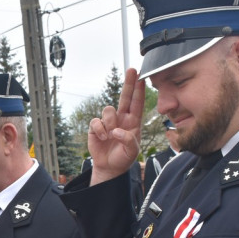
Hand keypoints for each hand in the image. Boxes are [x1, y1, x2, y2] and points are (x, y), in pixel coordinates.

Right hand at [87, 68, 144, 184]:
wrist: (109, 167)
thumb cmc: (123, 158)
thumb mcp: (132, 151)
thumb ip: (128, 140)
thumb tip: (116, 130)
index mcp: (133, 122)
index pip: (137, 103)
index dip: (139, 91)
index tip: (142, 78)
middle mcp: (121, 118)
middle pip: (125, 97)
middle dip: (128, 83)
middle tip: (132, 70)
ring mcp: (108, 122)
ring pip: (108, 110)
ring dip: (110, 123)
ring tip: (110, 136)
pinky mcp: (96, 127)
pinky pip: (96, 121)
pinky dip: (99, 130)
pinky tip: (102, 138)